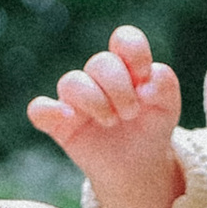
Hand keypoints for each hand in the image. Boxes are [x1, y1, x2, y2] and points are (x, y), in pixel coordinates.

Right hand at [28, 30, 183, 207]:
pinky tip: (68, 118)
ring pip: (71, 82)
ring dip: (96, 101)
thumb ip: (165, 86)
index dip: (134, 53)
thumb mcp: (168, 109)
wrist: (139, 168)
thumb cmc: (150, 129)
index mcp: (126, 67)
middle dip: (120, 88)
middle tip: (131, 114)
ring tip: (112, 122)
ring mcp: (76, 100)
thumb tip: (147, 82)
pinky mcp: (59, 124)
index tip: (144, 78)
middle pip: (100, 63)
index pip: (124, 39)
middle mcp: (98, 79)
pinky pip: (39, 110)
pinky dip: (48, 111)